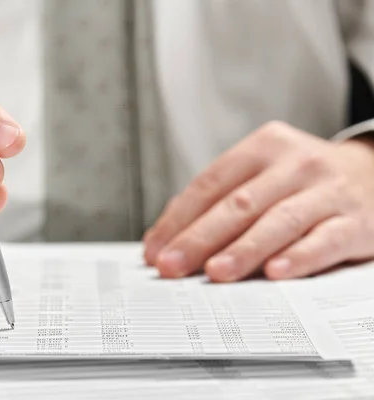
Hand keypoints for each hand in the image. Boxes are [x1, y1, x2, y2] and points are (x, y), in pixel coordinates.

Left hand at [143, 121, 373, 281]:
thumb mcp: (262, 174)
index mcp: (263, 147)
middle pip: (238, 203)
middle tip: (171, 266)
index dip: (178, 219)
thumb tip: (166, 238)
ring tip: (214, 272)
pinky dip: (299, 257)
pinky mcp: (355, 221)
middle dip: (198, 238)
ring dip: (242, 249)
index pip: (209, 184)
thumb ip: (217, 199)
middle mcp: (295, 163)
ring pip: (278, 221)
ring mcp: (326, 191)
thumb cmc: (302, 181)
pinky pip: (324, 240)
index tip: (155, 249)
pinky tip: (275, 273)